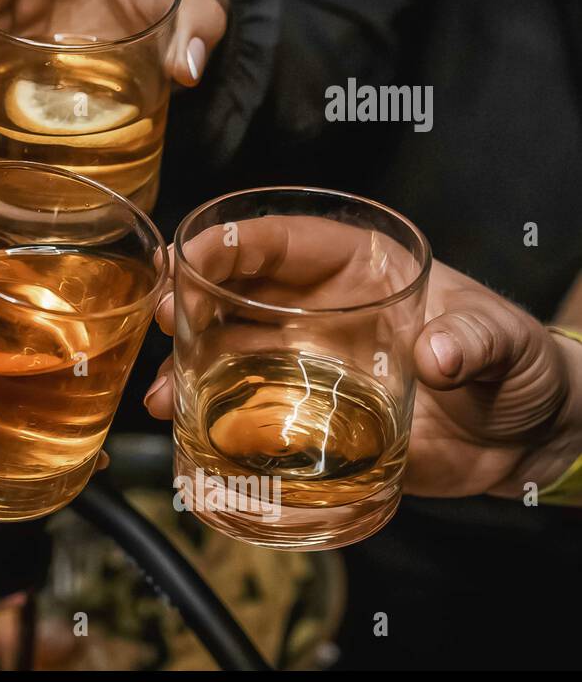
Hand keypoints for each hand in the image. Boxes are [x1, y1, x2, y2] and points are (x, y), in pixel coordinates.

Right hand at [144, 252, 581, 499]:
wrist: (522, 441)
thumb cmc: (517, 368)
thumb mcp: (508, 342)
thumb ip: (477, 339)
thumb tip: (440, 352)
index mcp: (358, 268)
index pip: (282, 241)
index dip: (230, 242)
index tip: (187, 253)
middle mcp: (317, 310)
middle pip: (236, 292)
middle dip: (189, 297)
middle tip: (160, 315)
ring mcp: (304, 363)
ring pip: (226, 352)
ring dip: (186, 366)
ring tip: (163, 395)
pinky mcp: (302, 416)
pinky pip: (243, 409)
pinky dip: (209, 417)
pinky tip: (186, 429)